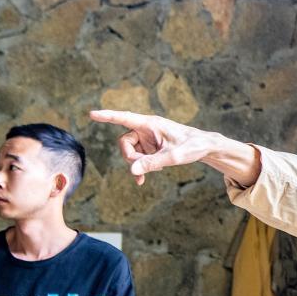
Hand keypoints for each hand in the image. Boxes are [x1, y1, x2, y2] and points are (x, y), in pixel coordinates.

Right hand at [89, 110, 216, 185]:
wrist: (204, 147)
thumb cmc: (192, 146)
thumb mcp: (173, 157)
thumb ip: (152, 163)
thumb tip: (132, 171)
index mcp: (150, 124)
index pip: (124, 118)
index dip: (107, 116)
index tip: (92, 114)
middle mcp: (146, 128)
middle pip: (124, 143)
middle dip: (131, 157)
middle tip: (145, 168)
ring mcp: (148, 138)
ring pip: (131, 152)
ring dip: (139, 164)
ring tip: (155, 170)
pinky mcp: (151, 147)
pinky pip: (138, 158)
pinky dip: (139, 168)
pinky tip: (141, 181)